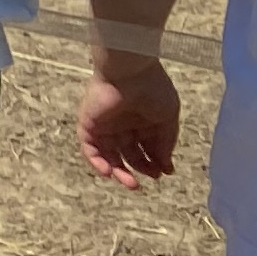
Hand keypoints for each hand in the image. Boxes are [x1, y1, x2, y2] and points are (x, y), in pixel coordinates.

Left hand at [77, 65, 179, 187]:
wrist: (131, 71)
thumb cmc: (153, 90)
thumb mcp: (168, 119)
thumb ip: (165, 143)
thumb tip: (166, 167)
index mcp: (142, 121)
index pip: (146, 148)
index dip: (154, 162)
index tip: (164, 171)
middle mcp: (123, 124)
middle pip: (128, 154)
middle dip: (139, 169)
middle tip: (147, 180)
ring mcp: (105, 125)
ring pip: (108, 155)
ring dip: (118, 172)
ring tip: (131, 184)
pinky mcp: (89, 124)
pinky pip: (90, 148)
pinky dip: (98, 162)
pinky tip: (110, 172)